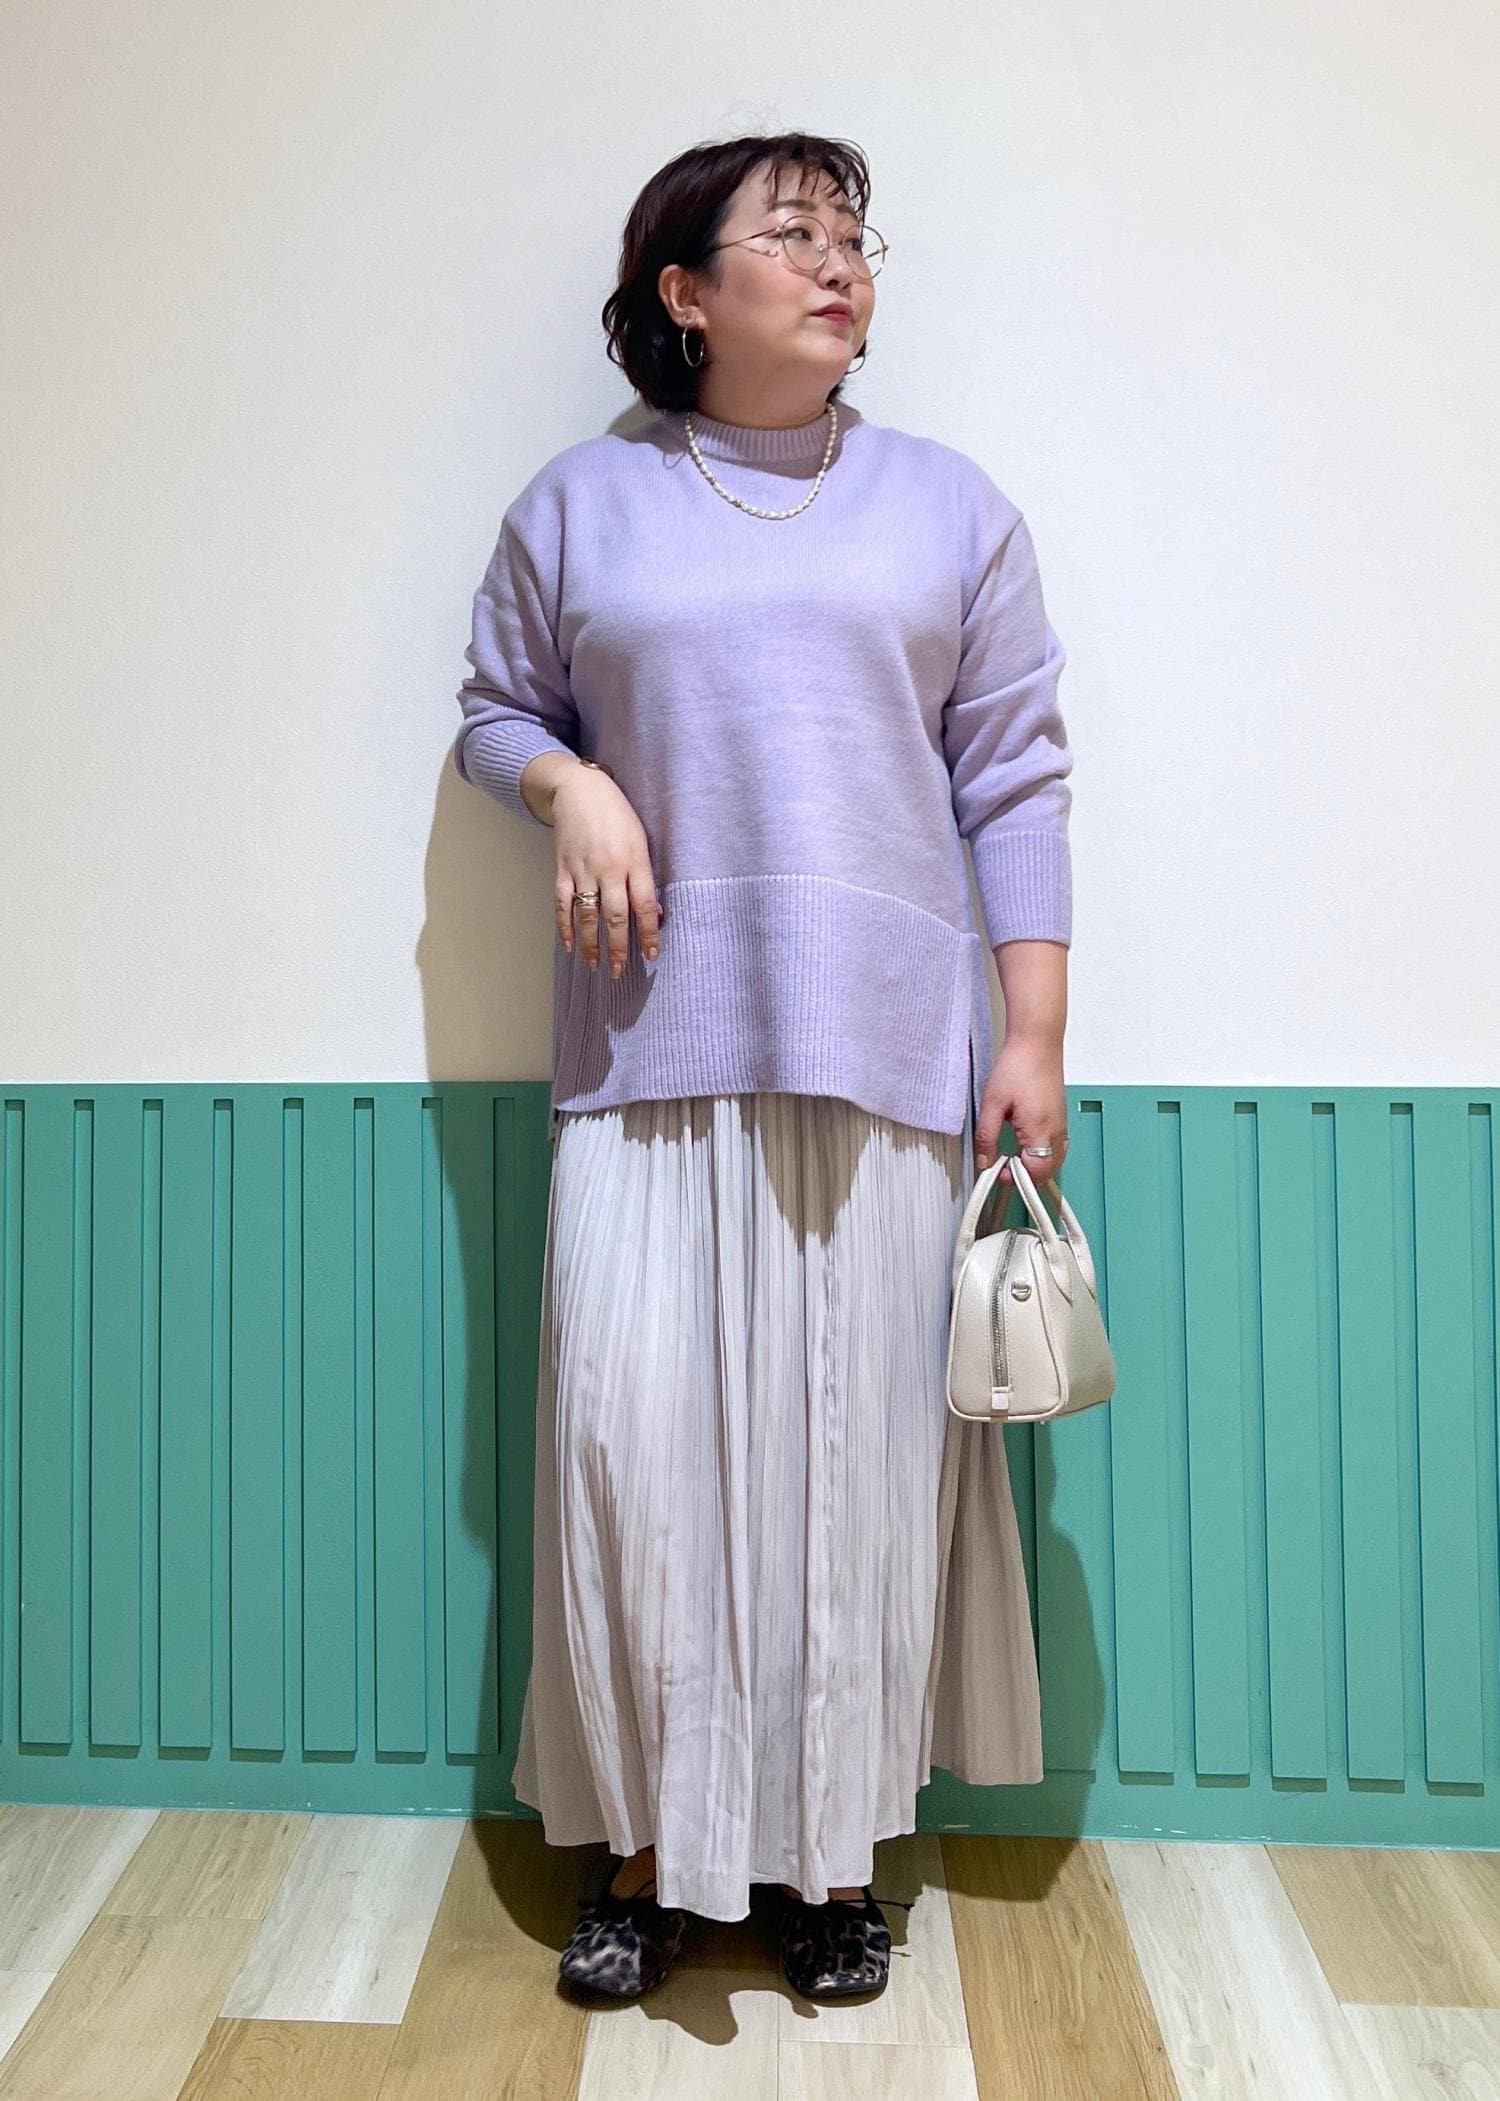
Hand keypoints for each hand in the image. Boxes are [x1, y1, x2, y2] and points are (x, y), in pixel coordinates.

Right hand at [550, 765, 663, 977]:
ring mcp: (583, 869)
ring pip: (587, 915)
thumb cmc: (617, 814)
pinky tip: (568, 944)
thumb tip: (655, 913)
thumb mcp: (641, 839)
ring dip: (590, 944)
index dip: (649, 933)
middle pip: (616, 916)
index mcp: (634, 860)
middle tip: (619, 971)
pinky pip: (562, 903)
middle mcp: (609, 868)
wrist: (578, 789)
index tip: (652, 955)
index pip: (645, 905)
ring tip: (595, 965)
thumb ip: (645, 876)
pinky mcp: (562, 868)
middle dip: (619, 948)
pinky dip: (563, 926)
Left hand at [975, 1038, 1067, 1187]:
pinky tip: (1027, 1147)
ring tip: (1013, 1158)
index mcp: (1040, 1129)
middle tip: (1003, 1167)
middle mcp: (1056, 1130)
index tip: (997, 1172)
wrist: (1037, 1042)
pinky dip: (1044, 1155)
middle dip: (1026, 1176)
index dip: (1014, 1178)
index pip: (1034, 1172)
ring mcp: (1061, 1124)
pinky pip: (1057, 1147)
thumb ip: (986, 1136)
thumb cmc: (1018, 1065)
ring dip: (1036, 1167)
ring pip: (1055, 1161)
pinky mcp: (1061, 1117)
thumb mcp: (993, 1103)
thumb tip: (984, 1161)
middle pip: (1048, 1171)